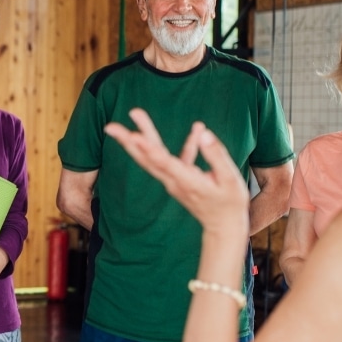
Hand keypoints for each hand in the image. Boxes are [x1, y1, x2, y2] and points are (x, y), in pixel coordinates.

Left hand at [104, 108, 249, 237]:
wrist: (224, 227)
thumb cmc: (229, 204)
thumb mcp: (230, 179)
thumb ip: (216, 155)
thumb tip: (203, 133)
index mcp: (186, 181)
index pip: (162, 163)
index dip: (148, 148)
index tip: (133, 135)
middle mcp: (174, 181)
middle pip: (146, 159)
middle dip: (129, 141)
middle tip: (110, 126)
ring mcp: (174, 181)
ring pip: (153, 157)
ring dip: (143, 136)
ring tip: (136, 113)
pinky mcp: (178, 179)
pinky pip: (175, 159)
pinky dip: (186, 144)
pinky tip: (197, 130)